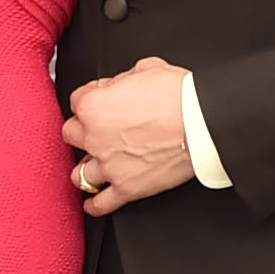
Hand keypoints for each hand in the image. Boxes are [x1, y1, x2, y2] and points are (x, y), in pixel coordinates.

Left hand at [62, 57, 194, 217]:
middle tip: (97, 131)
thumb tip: (121, 85)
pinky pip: (101, 203)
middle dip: (83, 132)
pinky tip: (93, 203)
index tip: (103, 103)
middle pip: (71, 135)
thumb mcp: (146, 68)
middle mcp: (94, 138)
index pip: (77, 101)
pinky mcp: (127, 188)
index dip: (92, 99)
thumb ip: (123, 79)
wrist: (203, 124)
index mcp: (93, 106)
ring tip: (93, 166)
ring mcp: (109, 166)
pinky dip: (95, 205)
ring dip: (85, 168)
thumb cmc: (179, 96)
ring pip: (80, 173)